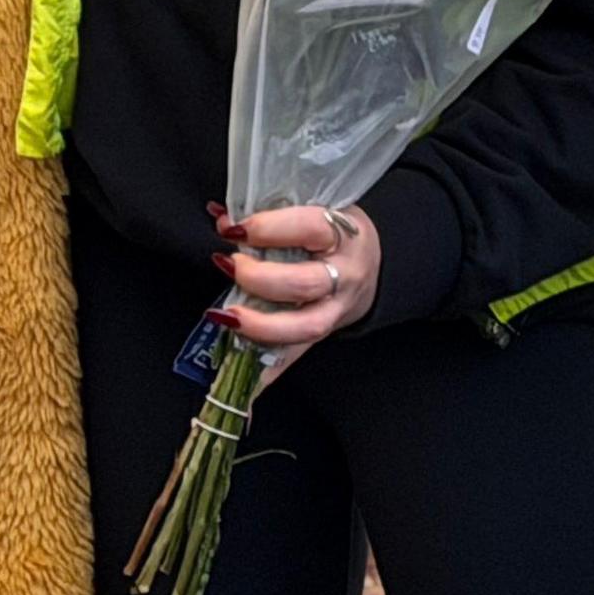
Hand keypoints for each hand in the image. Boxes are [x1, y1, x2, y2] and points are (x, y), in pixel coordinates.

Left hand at [208, 200, 378, 384]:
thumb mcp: (315, 209)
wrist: (372, 264)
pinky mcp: (323, 335)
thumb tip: (221, 217)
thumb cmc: (334, 232)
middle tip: (228, 264)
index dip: (268, 229)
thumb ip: (271, 215)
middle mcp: (344, 276)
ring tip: (226, 315)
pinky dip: (268, 373)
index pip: (308, 228)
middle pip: (303, 283)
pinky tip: (244, 385)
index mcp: (344, 234)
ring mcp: (336, 310)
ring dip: (259, 325)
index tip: (233, 229)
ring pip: (304, 326)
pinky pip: (295, 357)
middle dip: (258, 278)